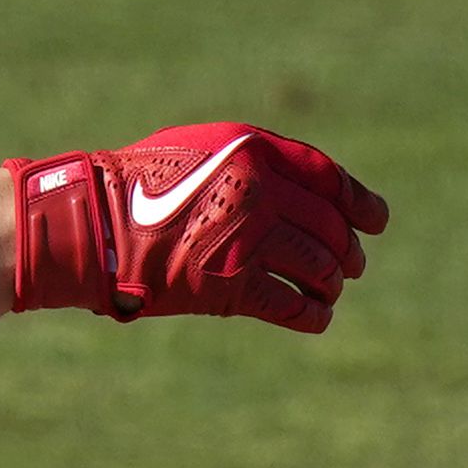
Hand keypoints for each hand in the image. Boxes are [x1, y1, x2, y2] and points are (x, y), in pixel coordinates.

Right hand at [8, 124, 388, 330]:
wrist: (92, 222)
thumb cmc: (141, 183)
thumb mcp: (202, 150)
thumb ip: (255, 161)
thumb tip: (308, 189)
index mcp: (254, 150)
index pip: (329, 178)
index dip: (360, 202)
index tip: (376, 220)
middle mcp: (259, 191)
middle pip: (330, 227)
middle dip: (346, 250)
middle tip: (349, 266)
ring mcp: (247, 239)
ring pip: (318, 266)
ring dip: (330, 282)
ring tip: (329, 290)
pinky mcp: (230, 286)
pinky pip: (291, 305)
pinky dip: (312, 314)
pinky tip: (316, 317)